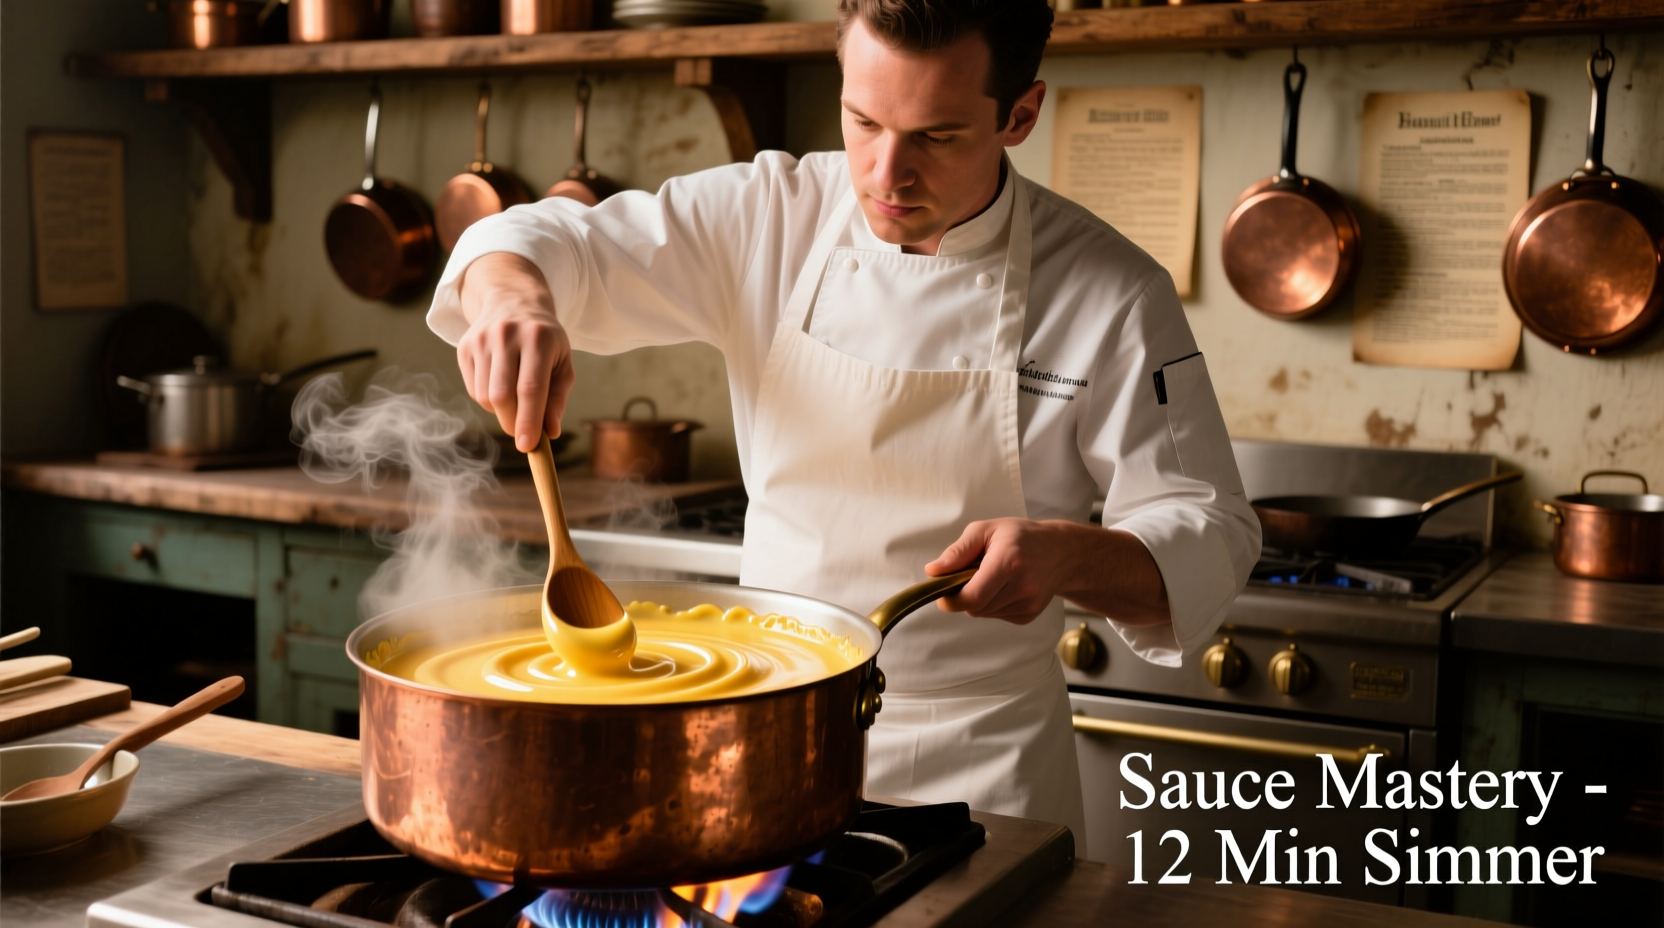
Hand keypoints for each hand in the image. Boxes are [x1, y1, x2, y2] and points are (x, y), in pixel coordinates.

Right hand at [456, 254, 575, 451]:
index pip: (531, 388)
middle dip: (512, 422)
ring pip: (484, 396)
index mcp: (538, 339)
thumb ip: (558, 398)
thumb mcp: (562, 363)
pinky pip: (473, 389)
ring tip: (515, 399)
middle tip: (523, 434)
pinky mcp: (464, 346)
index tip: (527, 446)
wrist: (513, 301)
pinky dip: (488, 400)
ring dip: (501, 412)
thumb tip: (550, 432)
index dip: (528, 421)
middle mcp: (506, 335)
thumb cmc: (545, 341)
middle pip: (502, 395)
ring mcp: (481, 339)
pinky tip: (500, 384)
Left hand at [926, 519, 1170, 625]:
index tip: (945, 591)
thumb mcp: (986, 530)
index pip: (972, 598)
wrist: (1062, 553)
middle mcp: (1022, 586)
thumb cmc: (1021, 537)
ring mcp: (1028, 604)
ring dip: (978, 599)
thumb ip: (958, 551)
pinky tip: (1004, 587)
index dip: (952, 600)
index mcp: (1008, 562)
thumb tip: (933, 572)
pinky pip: (996, 616)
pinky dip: (992, 604)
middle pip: (975, 607)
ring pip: (984, 613)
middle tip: (969, 575)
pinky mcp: (1029, 615)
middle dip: (964, 595)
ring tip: (992, 577)